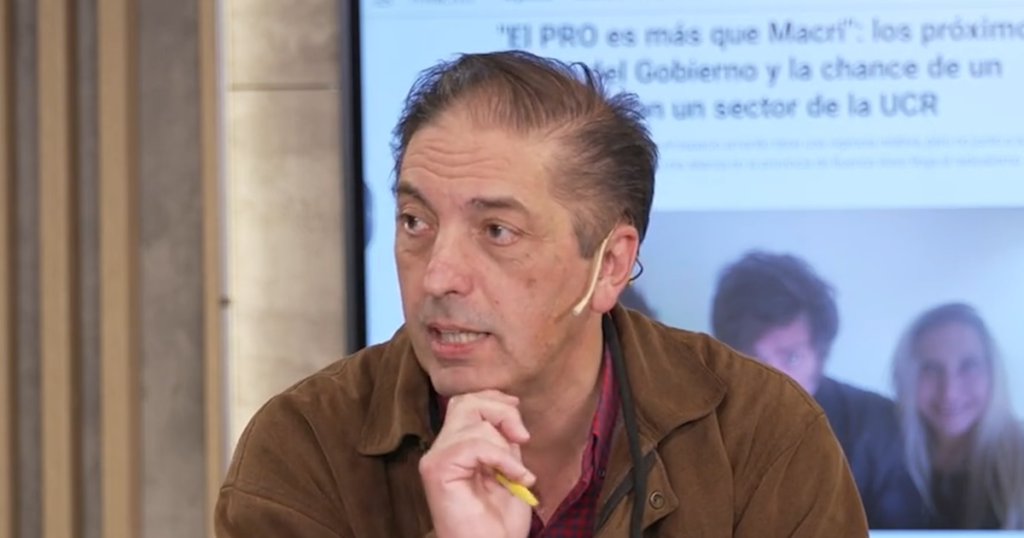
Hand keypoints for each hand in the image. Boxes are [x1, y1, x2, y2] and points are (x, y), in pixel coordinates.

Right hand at [419, 390, 535, 537]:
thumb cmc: (499, 523)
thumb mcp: (510, 469)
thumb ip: (505, 441)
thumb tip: (509, 407)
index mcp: (456, 447)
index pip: (467, 402)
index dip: (496, 402)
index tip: (520, 428)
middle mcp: (441, 448)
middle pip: (466, 401)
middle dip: (501, 411)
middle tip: (522, 438)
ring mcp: (436, 458)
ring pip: (473, 420)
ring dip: (505, 444)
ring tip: (517, 473)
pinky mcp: (437, 469)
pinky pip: (474, 443)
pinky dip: (502, 458)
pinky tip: (516, 477)